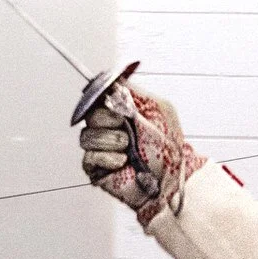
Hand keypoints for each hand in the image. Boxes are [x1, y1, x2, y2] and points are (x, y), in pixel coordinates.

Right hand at [79, 80, 204, 229]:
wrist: (171, 179)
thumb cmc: (169, 149)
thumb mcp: (158, 108)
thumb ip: (133, 91)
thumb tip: (112, 79)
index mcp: (121, 112)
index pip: (97, 96)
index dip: (102, 98)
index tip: (117, 103)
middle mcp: (109, 128)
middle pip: (89, 113)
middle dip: (109, 119)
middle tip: (127, 129)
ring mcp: (101, 148)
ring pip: (86, 135)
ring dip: (111, 140)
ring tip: (128, 148)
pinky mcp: (96, 168)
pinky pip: (89, 157)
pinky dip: (108, 158)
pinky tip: (123, 162)